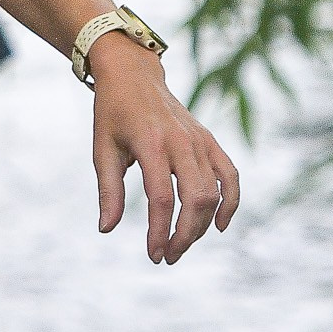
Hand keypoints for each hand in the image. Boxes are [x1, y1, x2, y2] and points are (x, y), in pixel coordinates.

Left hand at [88, 36, 240, 262]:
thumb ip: (108, 190)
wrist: (133, 75)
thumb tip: (107, 229)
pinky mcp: (209, 140)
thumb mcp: (102, 150)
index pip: (161, 198)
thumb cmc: (112, 114)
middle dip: (185, 235)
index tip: (154, 255)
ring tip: (182, 245)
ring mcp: (199, 140)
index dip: (160, 231)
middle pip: (195, 199)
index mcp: (151, 144)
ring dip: (202, 225)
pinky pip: (229, 174)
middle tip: (168, 256)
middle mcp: (181, 142)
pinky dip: (231, 201)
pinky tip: (219, 226)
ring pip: (213, 191)